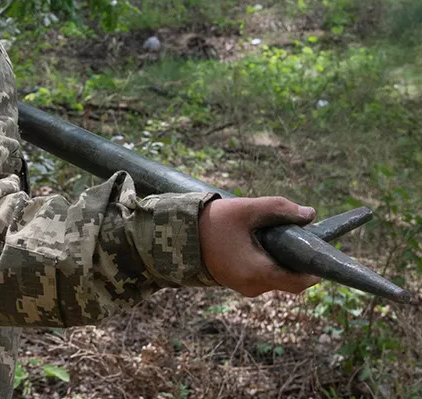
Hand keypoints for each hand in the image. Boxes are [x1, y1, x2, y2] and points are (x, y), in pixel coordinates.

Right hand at [200, 196, 321, 296]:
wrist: (175, 235)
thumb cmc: (211, 223)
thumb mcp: (246, 210)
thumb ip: (279, 209)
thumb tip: (309, 213)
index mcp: (258, 273)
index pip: (300, 282)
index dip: (315, 270)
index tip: (319, 251)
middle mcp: (252, 286)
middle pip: (288, 278)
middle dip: (295, 259)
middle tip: (294, 235)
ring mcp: (242, 286)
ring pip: (273, 276)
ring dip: (279, 259)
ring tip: (272, 235)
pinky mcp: (234, 281)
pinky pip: (259, 274)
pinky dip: (265, 261)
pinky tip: (258, 241)